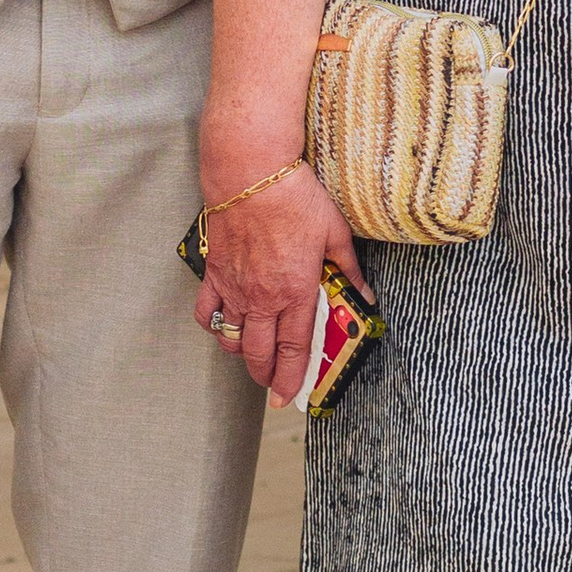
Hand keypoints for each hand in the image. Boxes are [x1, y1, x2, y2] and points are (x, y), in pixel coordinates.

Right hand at [194, 161, 368, 401]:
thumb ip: (349, 269)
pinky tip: (223, 326)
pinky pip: (206, 311)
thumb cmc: (294, 199)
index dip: (292, 379)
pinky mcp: (215, 272)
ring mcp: (234, 287)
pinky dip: (213, 326)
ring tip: (252, 357)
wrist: (251, 175)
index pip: (294, 349)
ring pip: (231, 338)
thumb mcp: (335, 233)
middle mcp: (262, 297)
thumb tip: (365, 293)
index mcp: (295, 291)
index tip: (289, 397)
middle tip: (271, 387)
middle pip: (259, 353)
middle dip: (266, 376)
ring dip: (241, 354)